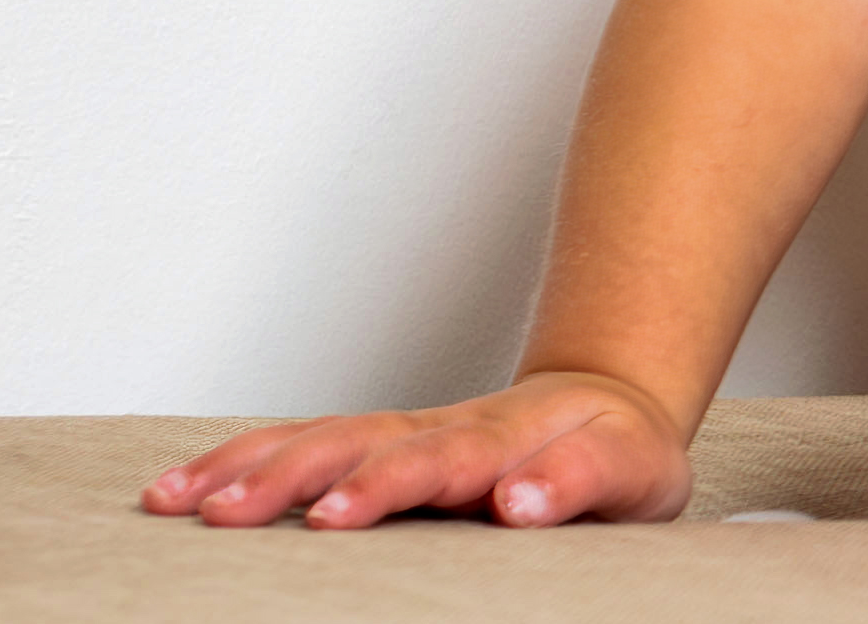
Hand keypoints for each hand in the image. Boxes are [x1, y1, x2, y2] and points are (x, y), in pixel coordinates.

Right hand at [138, 370, 690, 529]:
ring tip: (186, 504)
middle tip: (237, 515)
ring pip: (325, 440)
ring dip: (256, 469)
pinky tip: (184, 489)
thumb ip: (579, 481)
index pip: (451, 460)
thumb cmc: (620, 453)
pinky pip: (308, 444)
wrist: (613, 404)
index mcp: (512, 440)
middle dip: (301, 478)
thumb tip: (517, 503)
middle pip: (369, 444)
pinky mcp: (382, 445)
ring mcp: (411, 432)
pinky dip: (246, 461)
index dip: (399, 483)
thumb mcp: (632, 469)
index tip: (344, 513)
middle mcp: (451, 429)